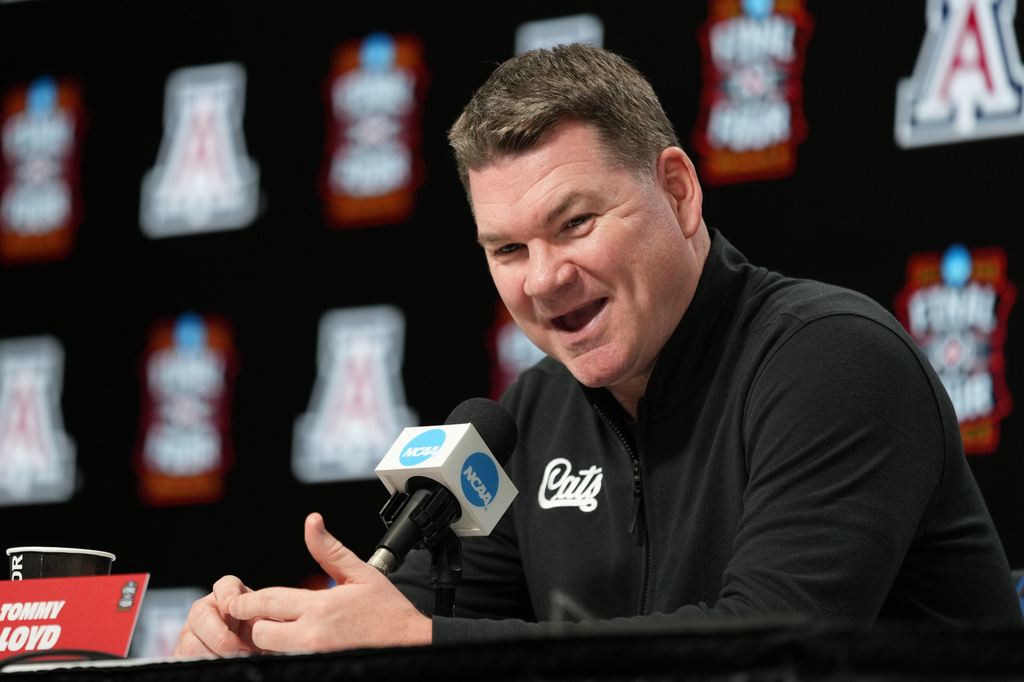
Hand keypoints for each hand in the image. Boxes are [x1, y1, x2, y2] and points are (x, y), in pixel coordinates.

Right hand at [173, 576, 262, 657]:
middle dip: (221, 637)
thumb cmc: (258, 634)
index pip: (224, 586)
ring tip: (234, 661)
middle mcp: (206, 609)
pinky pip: (184, 659)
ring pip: (191, 643)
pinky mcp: (182, 651)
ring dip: (213, 656)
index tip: (232, 607)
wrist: (247, 651)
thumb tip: (267, 630)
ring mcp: (190, 630)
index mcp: (229, 596)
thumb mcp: (267, 624)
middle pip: (199, 615)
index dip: (227, 594)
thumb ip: (267, 621)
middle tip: (242, 651)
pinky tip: (221, 667)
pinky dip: (203, 665)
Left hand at [225, 512, 431, 652]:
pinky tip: (292, 643)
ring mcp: (315, 655)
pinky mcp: (319, 666)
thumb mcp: (361, 573)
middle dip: (254, 623)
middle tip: (253, 617)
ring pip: (272, 652)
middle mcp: (314, 634)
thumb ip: (329, 550)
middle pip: (261, 632)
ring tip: (276, 630)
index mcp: (321, 606)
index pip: (269, 601)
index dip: (248, 600)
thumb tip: (312, 522)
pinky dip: (284, 653)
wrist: (410, 642)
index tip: (237, 600)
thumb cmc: (387, 610)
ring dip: (268, 642)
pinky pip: (287, 661)